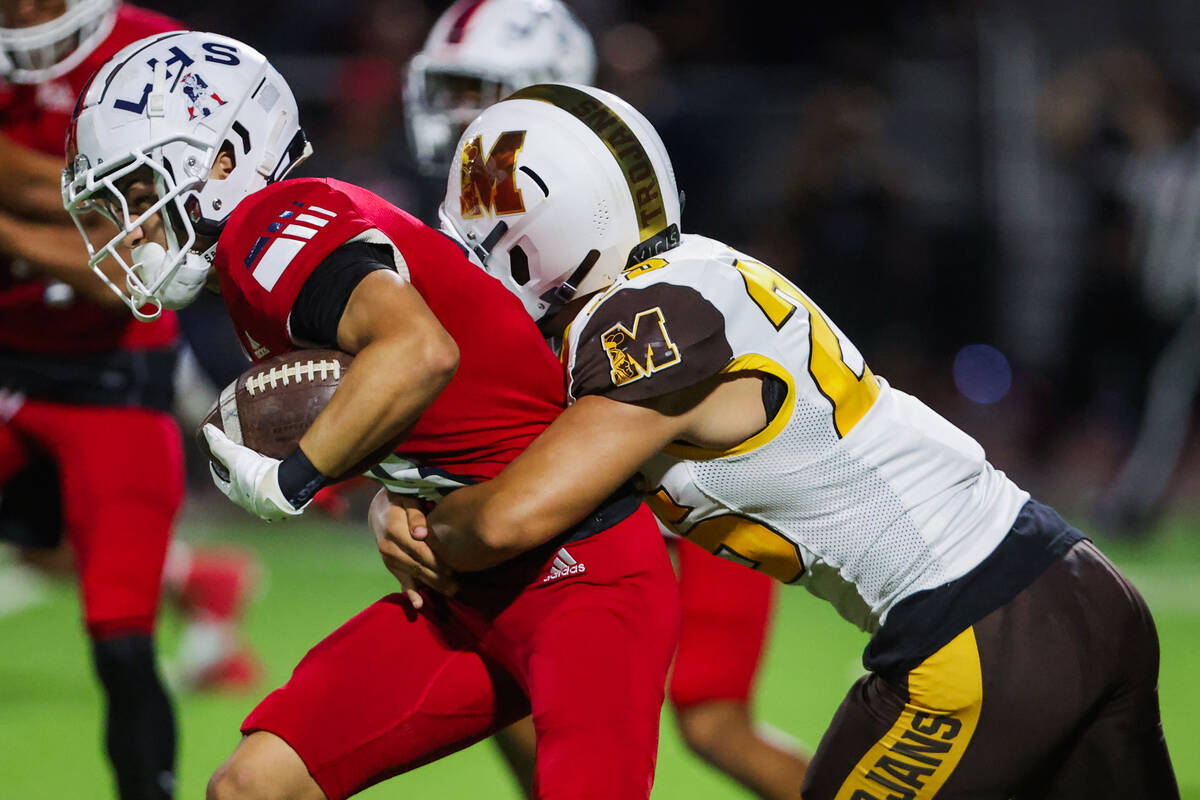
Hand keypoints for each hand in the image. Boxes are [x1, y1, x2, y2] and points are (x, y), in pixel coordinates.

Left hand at [203, 424, 303, 521]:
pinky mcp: (285, 497)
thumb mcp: (235, 457)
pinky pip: (278, 486)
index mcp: (235, 495)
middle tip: (242, 458)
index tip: (217, 458)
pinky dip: (277, 478)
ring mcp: (269, 501)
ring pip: (261, 487)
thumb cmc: (255, 477)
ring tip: (263, 461)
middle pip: (242, 485)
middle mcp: (251, 502)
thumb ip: (221, 445)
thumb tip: (207, 430)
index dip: (217, 469)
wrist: (285, 489)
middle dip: (241, 473)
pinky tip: (280, 468)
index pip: (221, 482)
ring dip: (260, 476)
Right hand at [368, 487, 457, 606]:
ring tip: (450, 592)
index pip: (420, 551)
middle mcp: (389, 546)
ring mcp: (388, 557)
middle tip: (459, 586)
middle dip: (439, 577)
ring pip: (412, 574)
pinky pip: (400, 579)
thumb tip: (421, 534)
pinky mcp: (389, 564)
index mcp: (395, 530)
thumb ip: (415, 515)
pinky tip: (418, 605)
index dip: (437, 561)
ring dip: (431, 585)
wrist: (379, 507)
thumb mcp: (407, 499)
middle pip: (418, 565)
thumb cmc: (400, 499)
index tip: (455, 568)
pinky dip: (410, 592)